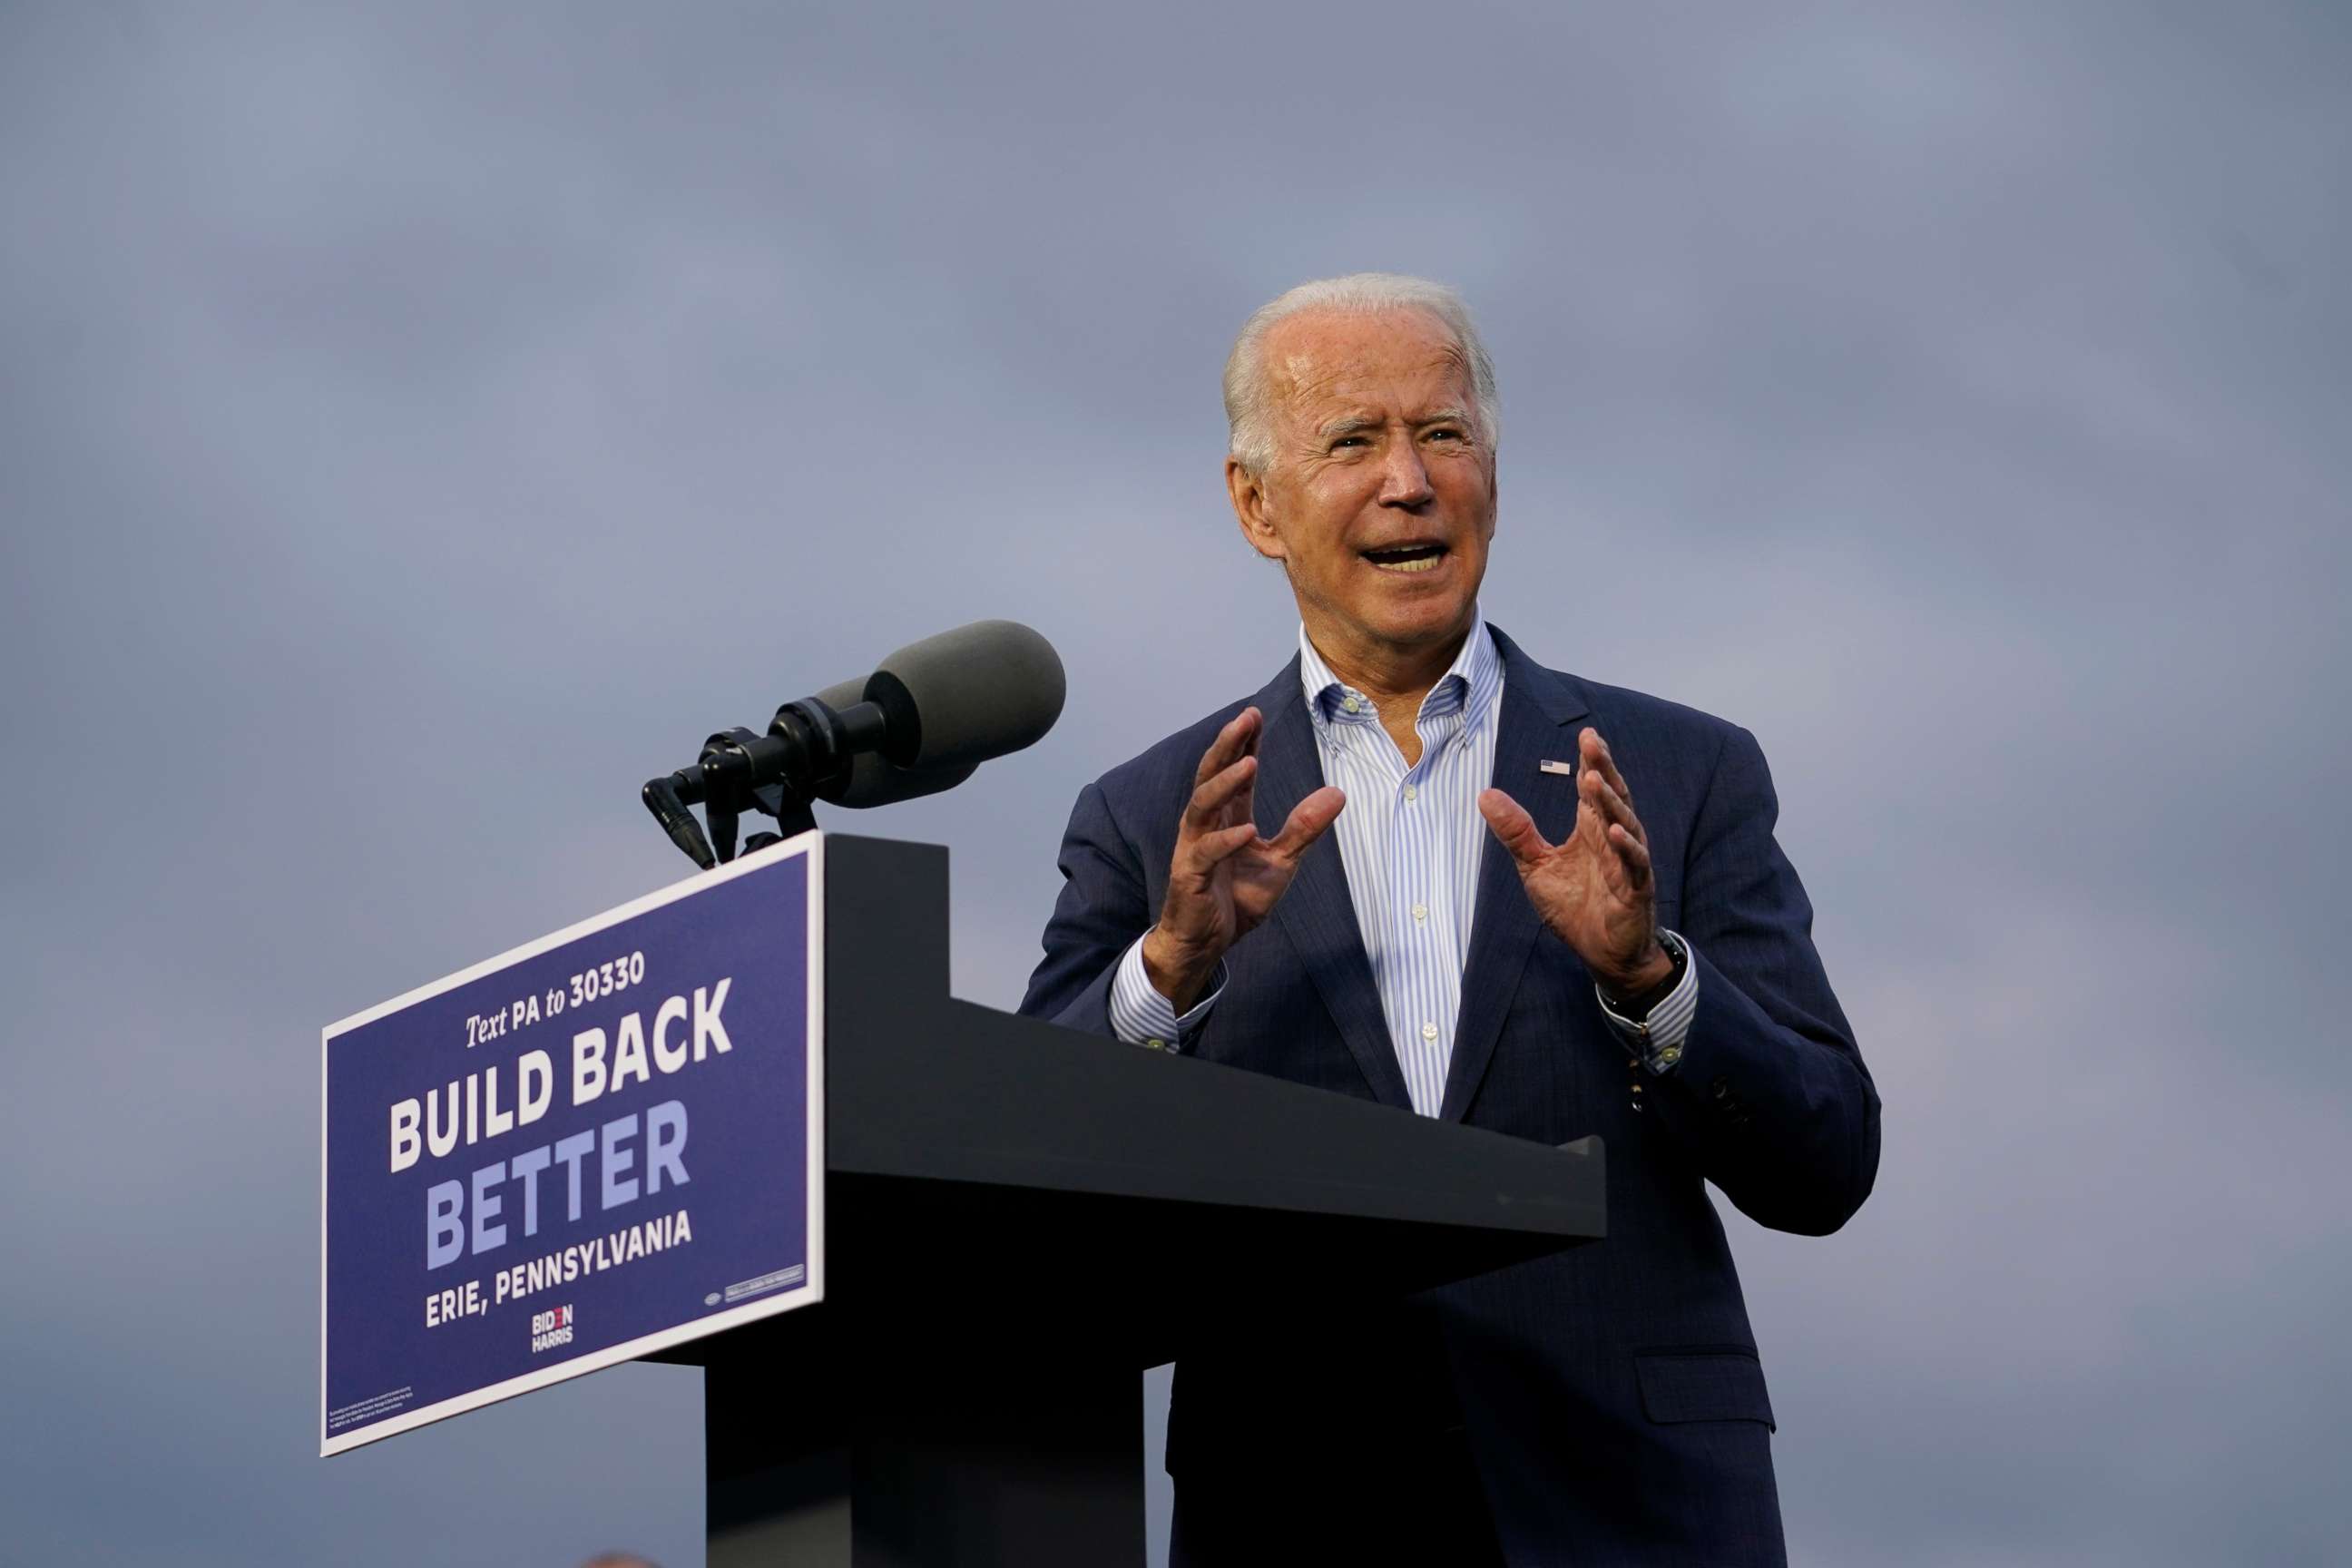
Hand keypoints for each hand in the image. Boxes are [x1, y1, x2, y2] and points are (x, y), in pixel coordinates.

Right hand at [1143, 706, 1344, 1010]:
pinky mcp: (1189, 876)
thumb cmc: (1237, 899)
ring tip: (1249, 764)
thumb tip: (1338, 792)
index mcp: (1227, 817)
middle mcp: (1205, 825)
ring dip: (1225, 784)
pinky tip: (1245, 830)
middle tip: (1246, 718)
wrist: (1206, 945)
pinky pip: (1206, 853)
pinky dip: (1226, 840)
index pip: (1234, 771)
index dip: (1245, 743)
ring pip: (1202, 805)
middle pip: (1211, 775)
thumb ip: (1304, 828)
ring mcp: (1194, 848)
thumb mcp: (1280, 862)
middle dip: (1229, 746)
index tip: (1257, 715)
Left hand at [1478, 727, 1670, 999]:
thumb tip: (1484, 794)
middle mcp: (1612, 840)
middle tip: (1592, 741)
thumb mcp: (1536, 866)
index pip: (1592, 790)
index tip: (1586, 736)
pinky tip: (1613, 831)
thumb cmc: (1575, 907)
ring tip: (1593, 780)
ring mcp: (1627, 863)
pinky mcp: (1636, 889)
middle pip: (1612, 797)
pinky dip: (1625, 847)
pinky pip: (1634, 864)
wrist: (1602, 952)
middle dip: (1603, 768)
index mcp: (1591, 830)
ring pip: (1625, 824)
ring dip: (1611, 802)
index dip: (1591, 763)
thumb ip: (1516, 831)